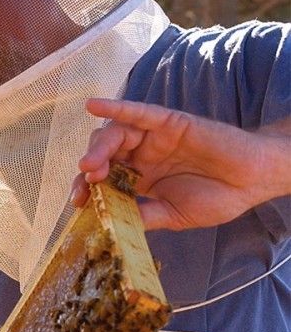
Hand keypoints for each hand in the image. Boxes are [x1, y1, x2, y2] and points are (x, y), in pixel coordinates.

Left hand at [70, 98, 290, 230]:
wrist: (254, 181)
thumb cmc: (219, 197)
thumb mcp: (174, 215)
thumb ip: (145, 216)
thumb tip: (111, 227)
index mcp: (139, 179)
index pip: (104, 181)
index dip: (88, 190)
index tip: (77, 203)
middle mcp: (141, 156)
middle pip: (104, 155)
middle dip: (89, 169)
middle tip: (85, 182)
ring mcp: (154, 138)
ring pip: (116, 134)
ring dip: (99, 147)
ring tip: (91, 165)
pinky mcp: (170, 122)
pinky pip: (139, 112)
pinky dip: (117, 106)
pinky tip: (94, 104)